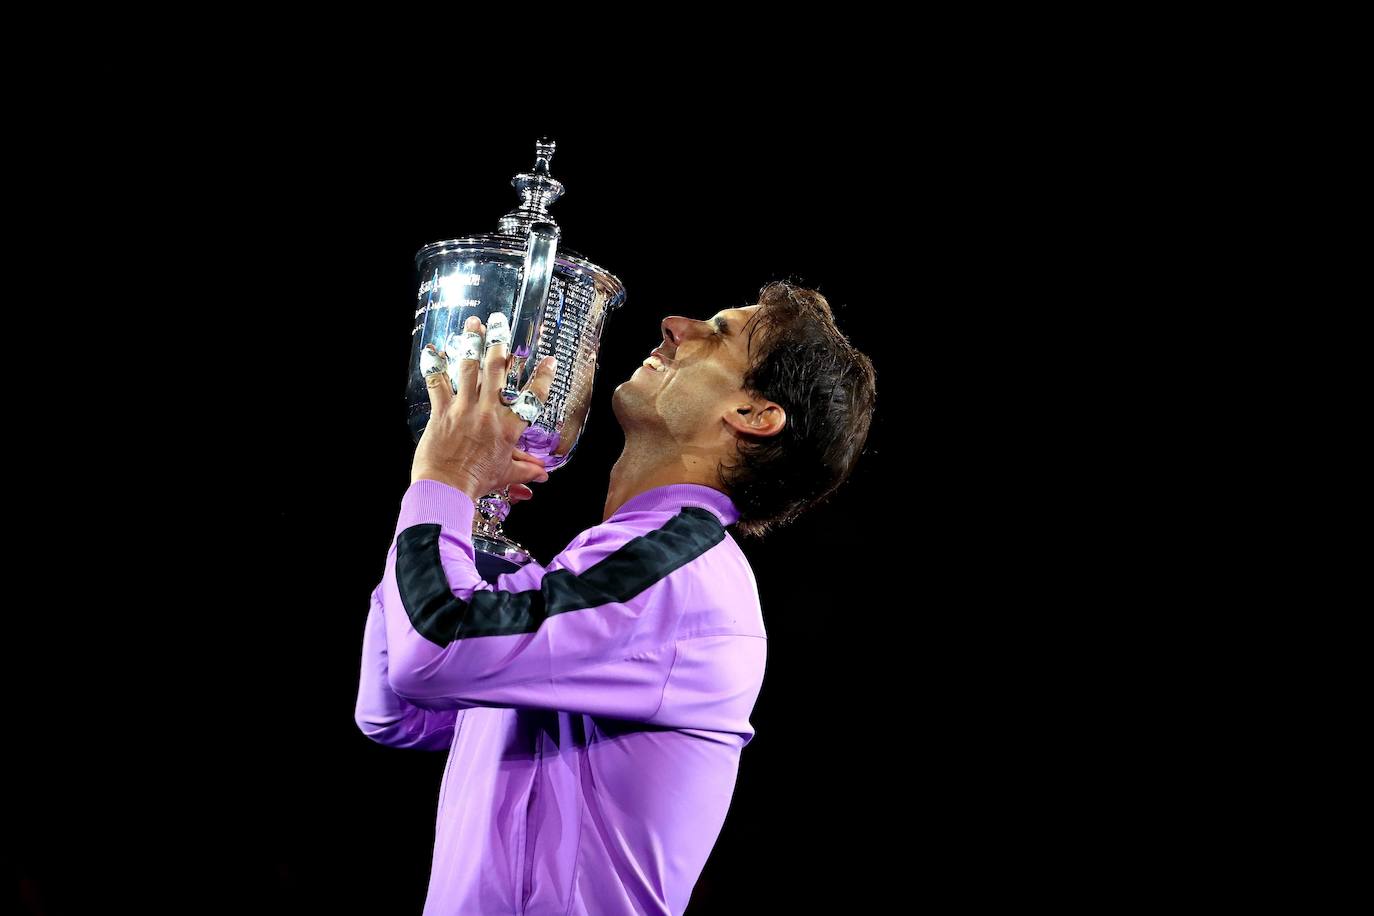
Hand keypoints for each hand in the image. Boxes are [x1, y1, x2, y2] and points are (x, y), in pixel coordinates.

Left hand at [410, 313, 556, 501]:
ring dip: (471, 343)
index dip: (543, 378)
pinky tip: (433, 349)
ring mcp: (464, 409)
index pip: (533, 398)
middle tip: (499, 323)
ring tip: (474, 323)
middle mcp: (489, 412)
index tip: (550, 361)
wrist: (447, 489)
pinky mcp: (442, 411)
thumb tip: (544, 474)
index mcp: (509, 428)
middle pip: (497, 370)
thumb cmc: (478, 482)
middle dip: (499, 343)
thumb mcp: (507, 474)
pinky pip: (437, 383)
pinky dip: (434, 365)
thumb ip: (526, 469)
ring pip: (469, 369)